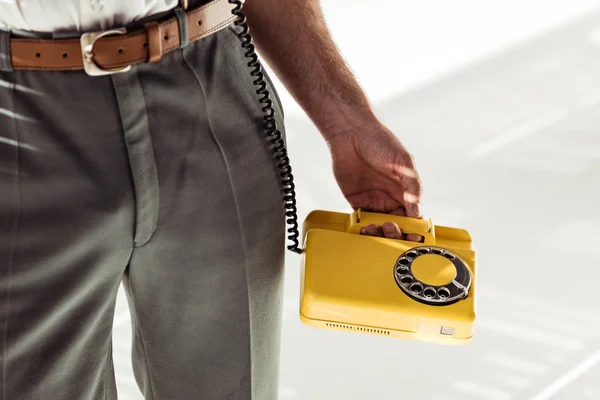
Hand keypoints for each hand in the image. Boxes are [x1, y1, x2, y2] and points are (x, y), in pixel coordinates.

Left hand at [326, 121, 423, 241]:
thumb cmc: (380, 141)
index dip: (414, 227)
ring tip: (376, 228)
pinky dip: (363, 228)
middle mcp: (390, 197)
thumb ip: (412, 187)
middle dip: (396, 233)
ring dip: (380, 232)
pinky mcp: (356, 201)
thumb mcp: (403, 162)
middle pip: (397, 224)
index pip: (414, 215)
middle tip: (391, 228)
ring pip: (379, 225)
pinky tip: (365, 228)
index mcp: (405, 189)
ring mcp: (373, 200)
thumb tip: (417, 211)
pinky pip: (361, 220)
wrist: (351, 133)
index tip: (413, 235)